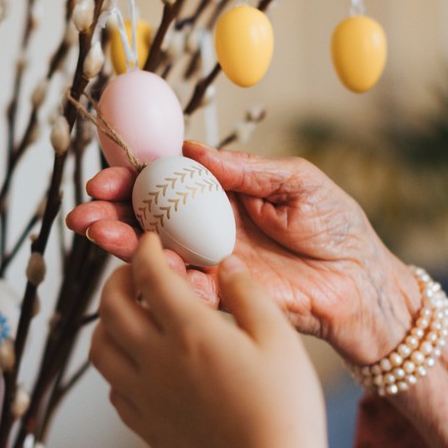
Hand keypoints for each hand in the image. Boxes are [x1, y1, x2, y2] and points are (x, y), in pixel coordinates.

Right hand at [68, 141, 419, 364]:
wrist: (362, 281)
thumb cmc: (337, 226)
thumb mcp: (298, 181)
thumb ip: (248, 169)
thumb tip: (195, 150)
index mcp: (223, 193)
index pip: (168, 179)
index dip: (134, 175)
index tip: (108, 173)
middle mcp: (208, 227)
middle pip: (147, 216)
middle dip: (110, 212)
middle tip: (85, 209)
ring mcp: (211, 262)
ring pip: (153, 252)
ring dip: (119, 242)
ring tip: (94, 231)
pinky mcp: (221, 297)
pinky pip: (180, 287)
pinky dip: (156, 275)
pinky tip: (139, 262)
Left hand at [91, 234, 338, 447]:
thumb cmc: (284, 413)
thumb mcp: (281, 340)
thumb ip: (249, 295)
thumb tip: (226, 264)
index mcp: (189, 331)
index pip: (149, 275)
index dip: (147, 249)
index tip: (154, 239)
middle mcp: (155, 361)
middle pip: (111, 306)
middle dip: (118, 278)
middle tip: (137, 271)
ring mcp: (145, 397)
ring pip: (100, 348)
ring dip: (108, 321)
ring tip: (133, 313)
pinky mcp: (146, 427)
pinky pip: (112, 387)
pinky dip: (117, 364)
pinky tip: (142, 362)